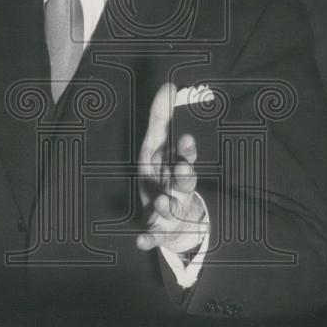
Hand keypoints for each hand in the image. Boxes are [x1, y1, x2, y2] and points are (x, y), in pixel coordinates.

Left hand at [137, 83, 207, 254]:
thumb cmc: (163, 176)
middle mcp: (177, 190)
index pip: (186, 158)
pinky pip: (154, 236)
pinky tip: (139, 241)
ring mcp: (170, 211)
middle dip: (184, 177)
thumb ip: (161, 118)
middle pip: (185, 184)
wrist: (176, 222)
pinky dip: (148, 239)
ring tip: (160, 200)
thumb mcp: (157, 147)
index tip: (185, 139)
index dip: (186, 150)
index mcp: (178, 169)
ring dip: (166, 204)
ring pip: (172, 208)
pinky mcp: (159, 230)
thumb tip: (169, 84)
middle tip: (182, 170)